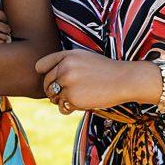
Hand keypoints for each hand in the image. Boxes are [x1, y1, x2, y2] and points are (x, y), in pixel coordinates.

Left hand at [35, 50, 156, 113]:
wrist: (124, 80)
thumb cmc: (104, 69)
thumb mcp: (83, 57)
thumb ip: (64, 63)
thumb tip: (44, 76)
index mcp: (66, 56)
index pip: (40, 66)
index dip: (45, 74)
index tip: (53, 79)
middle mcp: (64, 68)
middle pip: (46, 84)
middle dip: (52, 91)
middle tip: (65, 93)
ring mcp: (68, 84)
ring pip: (52, 97)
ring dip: (60, 100)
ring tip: (73, 98)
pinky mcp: (73, 98)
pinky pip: (62, 107)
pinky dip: (68, 108)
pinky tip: (80, 104)